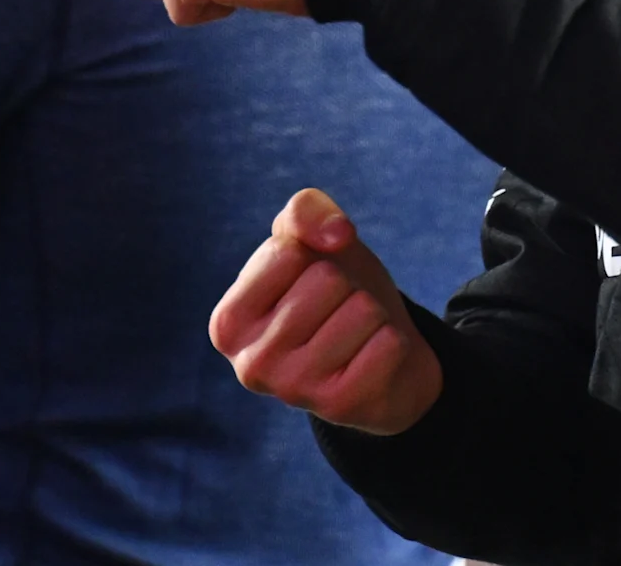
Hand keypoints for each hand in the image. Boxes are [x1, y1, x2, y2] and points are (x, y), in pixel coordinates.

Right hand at [209, 189, 443, 435]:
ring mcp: (295, 392)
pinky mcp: (342, 407)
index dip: (312, 255)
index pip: (288, 252)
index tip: (308, 285)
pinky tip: (372, 359)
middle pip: (328, 280)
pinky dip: (392, 341)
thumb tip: (337, 235)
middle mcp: (251, 366)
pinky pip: (389, 343)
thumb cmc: (333, 296)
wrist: (380, 360)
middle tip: (338, 315)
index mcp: (228, 324)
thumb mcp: (308, 243)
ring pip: (363, 310)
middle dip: (346, 286)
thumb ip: (304, 212)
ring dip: (371, 313)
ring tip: (355, 336)